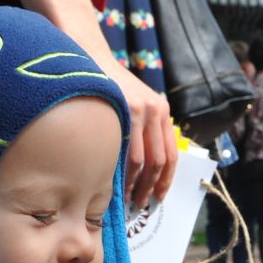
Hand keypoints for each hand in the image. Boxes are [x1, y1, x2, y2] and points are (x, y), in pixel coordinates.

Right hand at [112, 63, 178, 206]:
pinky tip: (117, 183)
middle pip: (160, 160)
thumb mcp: (134, 105)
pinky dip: (124, 172)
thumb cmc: (108, 88)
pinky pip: (129, 151)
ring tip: (129, 198)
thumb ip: (142, 129)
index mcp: (163, 112)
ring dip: (137, 184)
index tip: (159, 196)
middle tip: (142, 203)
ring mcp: (143, 110)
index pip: (171, 153)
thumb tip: (142, 169)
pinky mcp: (128, 110)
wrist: (91, 59)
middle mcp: (157, 111)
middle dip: (152, 186)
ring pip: (145, 160)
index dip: (166, 179)